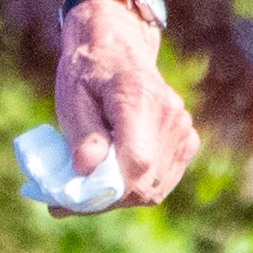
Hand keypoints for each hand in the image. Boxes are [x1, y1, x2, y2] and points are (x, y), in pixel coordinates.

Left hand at [55, 0, 200, 210]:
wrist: (118, 50)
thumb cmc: (88, 72)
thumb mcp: (73, 97)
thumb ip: (82, 135)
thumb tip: (87, 171)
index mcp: (139, 96)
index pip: (137, 160)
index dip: (107, 189)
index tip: (71, 199)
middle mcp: (170, 113)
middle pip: (146, 180)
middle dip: (106, 199)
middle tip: (66, 202)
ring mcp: (183, 127)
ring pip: (156, 188)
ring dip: (119, 198)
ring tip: (86, 191)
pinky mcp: (187, 140)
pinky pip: (164, 180)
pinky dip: (136, 189)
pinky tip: (110, 180)